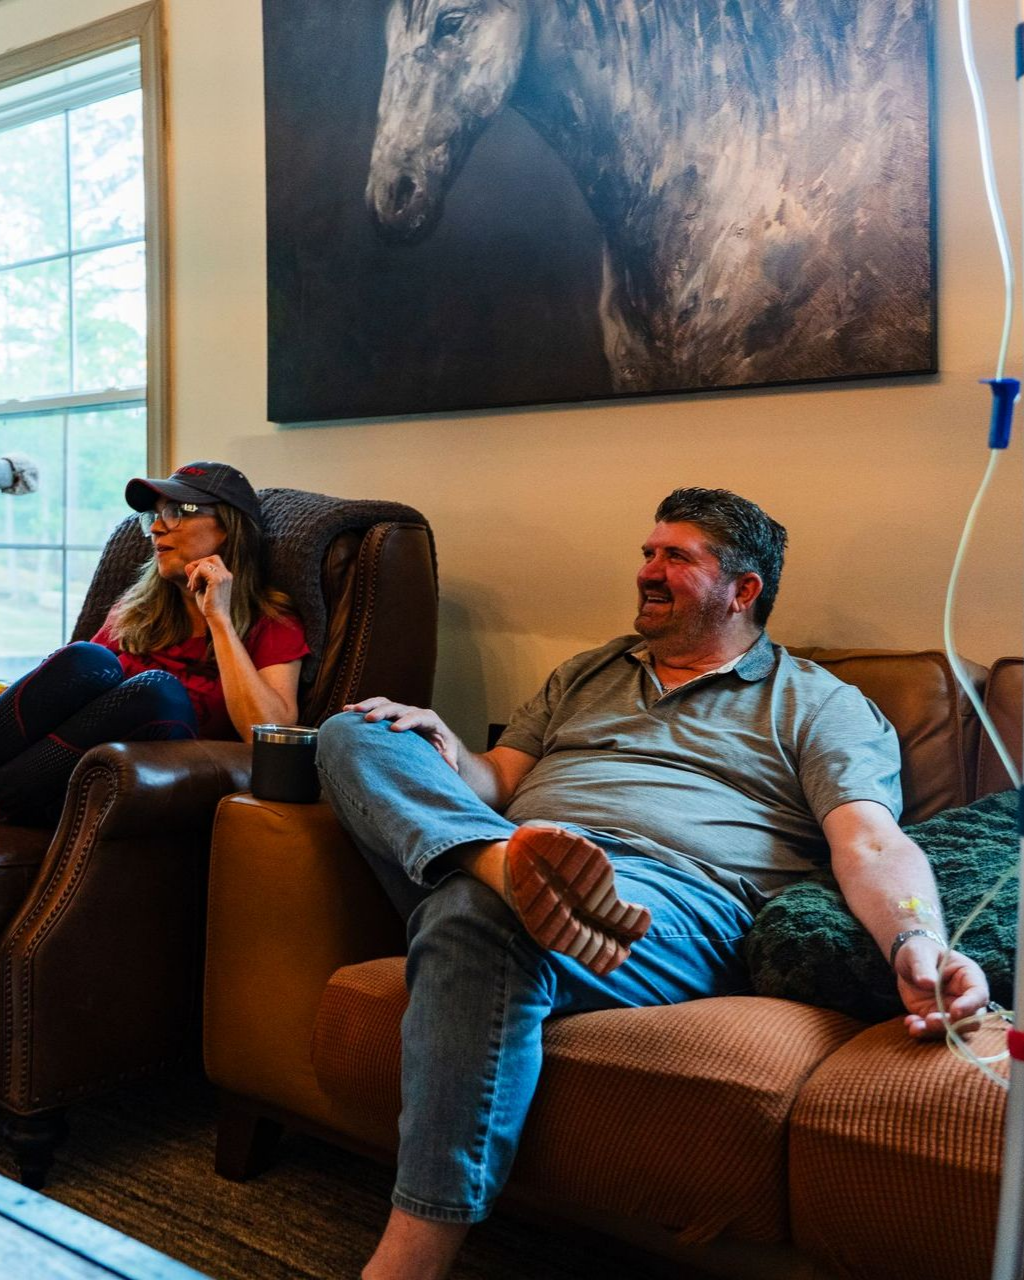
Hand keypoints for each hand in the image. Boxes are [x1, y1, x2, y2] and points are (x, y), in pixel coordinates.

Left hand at [184, 554, 232, 621]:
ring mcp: (223, 576)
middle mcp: (227, 574)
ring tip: (193, 588)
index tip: (195, 581)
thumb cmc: (209, 607)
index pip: (214, 560)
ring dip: (194, 575)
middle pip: (211, 558)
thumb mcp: (200, 589)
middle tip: (192, 581)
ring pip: (204, 564)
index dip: (201, 566)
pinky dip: (194, 577)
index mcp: (226, 576)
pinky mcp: (217, 580)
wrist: (217, 618)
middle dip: (198, 566)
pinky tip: (194, 589)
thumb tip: (188, 565)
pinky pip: (201, 569)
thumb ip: (196, 576)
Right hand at [344, 697, 459, 770]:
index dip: (407, 721)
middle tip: (369, 719)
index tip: (394, 729)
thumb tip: (451, 767)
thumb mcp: (448, 753)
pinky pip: (375, 707)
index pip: (418, 717)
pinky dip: (361, 708)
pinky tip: (346, 710)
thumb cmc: (442, 747)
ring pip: (384, 703)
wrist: (436, 739)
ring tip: (352, 710)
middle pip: (398, 708)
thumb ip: (448, 759)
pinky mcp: (390, 714)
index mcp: (428, 720)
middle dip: (383, 712)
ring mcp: (400, 711)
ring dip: (368, 705)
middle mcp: (413, 712)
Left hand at [895, 939, 989, 1038]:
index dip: (970, 1005)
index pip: (979, 995)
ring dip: (935, 1031)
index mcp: (969, 977)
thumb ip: (923, 967)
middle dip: (953, 1024)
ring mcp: (951, 1010)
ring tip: (915, 1027)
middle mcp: (965, 997)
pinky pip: (933, 1030)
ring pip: (953, 1030)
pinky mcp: (936, 1017)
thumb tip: (928, 983)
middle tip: (931, 1020)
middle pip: (970, 1019)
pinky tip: (910, 1024)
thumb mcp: (919, 953)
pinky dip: (923, 1031)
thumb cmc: (921, 951)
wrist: (908, 961)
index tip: (955, 1011)